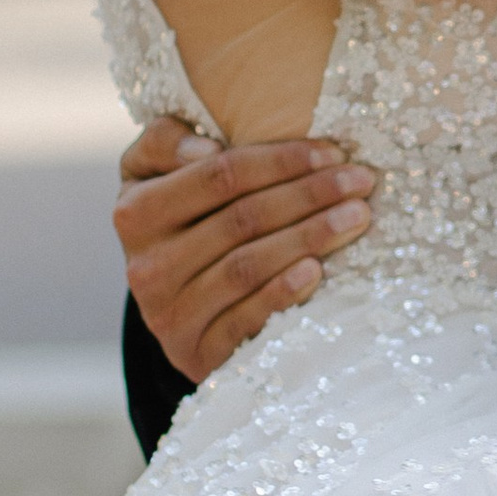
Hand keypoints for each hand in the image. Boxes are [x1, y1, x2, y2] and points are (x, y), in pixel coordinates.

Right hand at [114, 116, 379, 381]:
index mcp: (134, 212)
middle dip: (310, 195)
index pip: (219, 176)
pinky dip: (283, 292)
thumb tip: (206, 149)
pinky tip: (317, 270)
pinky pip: (245, 319)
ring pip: (248, 266)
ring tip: (357, 217)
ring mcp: (169, 314)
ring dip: (310, 237)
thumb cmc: (177, 222)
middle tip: (362, 182)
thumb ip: (166, 142)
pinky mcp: (194, 352)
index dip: (281, 160)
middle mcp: (146, 265)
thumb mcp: (154, 175)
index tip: (333, 151)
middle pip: (242, 219)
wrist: (171, 306)